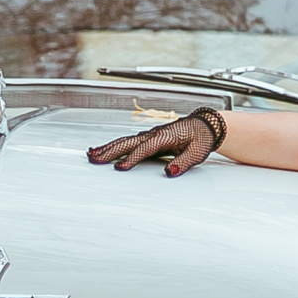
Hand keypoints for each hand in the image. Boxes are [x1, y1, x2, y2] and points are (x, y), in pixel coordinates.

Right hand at [87, 111, 224, 177]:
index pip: (145, 149)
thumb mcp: (197, 153)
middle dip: (110, 150)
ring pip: (125, 141)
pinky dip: (115, 146)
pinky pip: (129, 142)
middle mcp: (154, 134)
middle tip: (94, 158)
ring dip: (108, 148)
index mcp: (165, 137)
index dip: (132, 159)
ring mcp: (150, 136)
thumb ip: (183, 162)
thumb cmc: (201, 139)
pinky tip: (105, 151)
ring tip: (92, 154)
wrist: (205, 126)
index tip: (119, 168)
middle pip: (128, 142)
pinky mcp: (148, 138)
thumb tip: (170, 171)